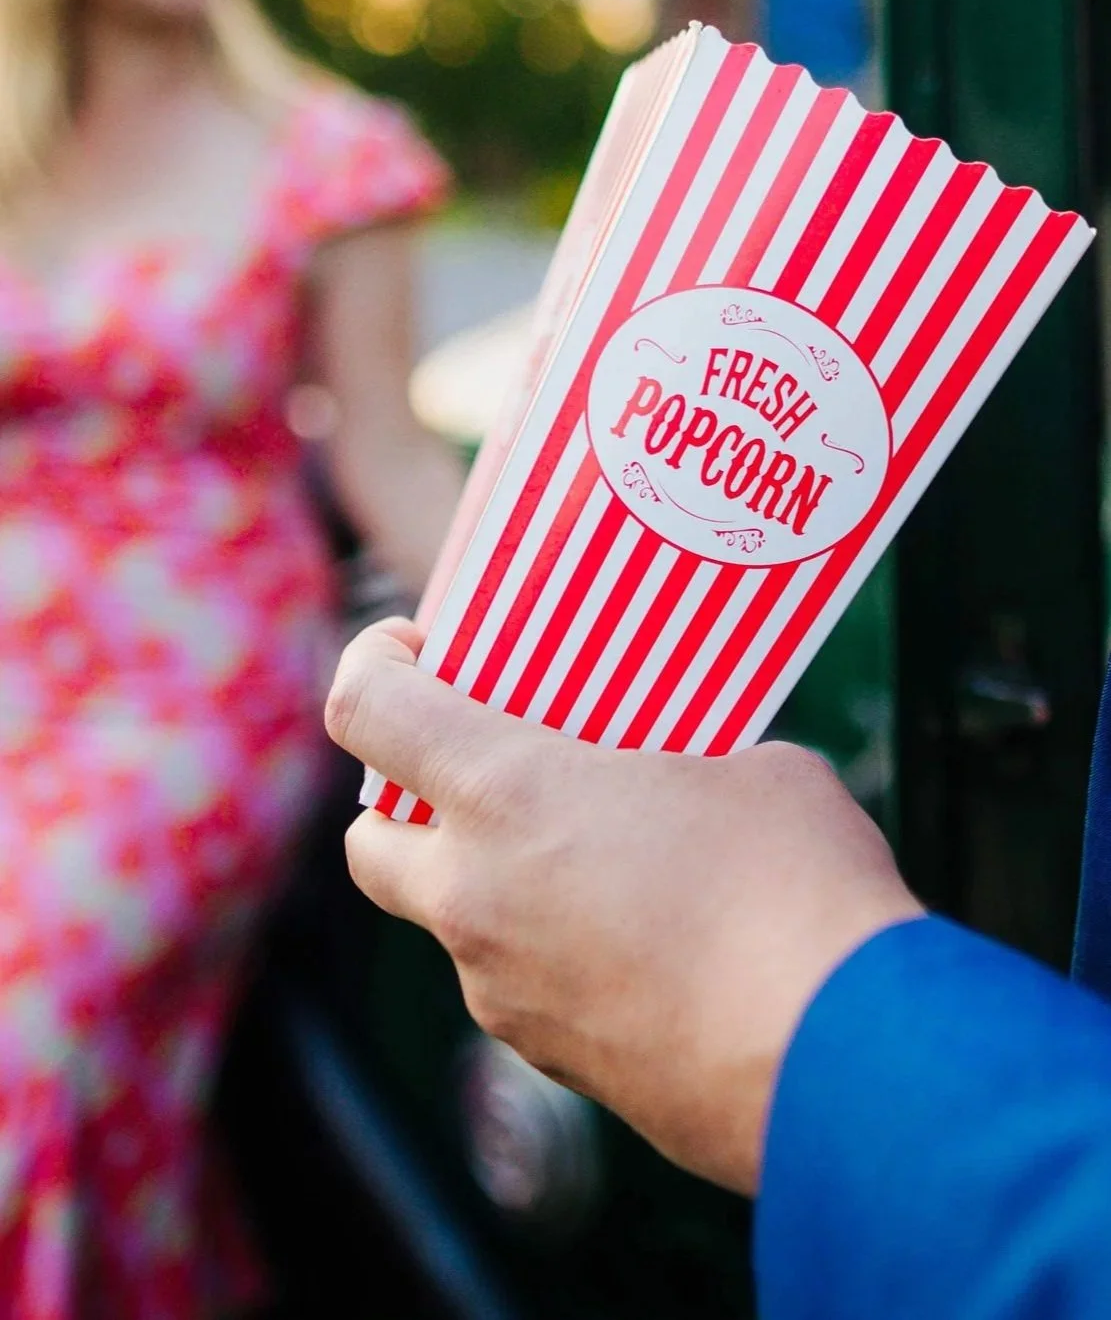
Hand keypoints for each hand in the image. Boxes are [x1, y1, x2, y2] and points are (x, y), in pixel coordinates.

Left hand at [329, 622, 921, 1194]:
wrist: (842, 1061)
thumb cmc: (796, 887)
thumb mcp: (747, 767)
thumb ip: (676, 763)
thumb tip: (689, 782)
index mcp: (507, 795)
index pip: (366, 710)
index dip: (372, 663)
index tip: (414, 650)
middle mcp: (475, 898)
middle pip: (369, 844)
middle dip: (400, 803)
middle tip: (476, 774)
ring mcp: (504, 994)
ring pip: (451, 924)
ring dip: (490, 882)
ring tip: (597, 859)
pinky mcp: (553, 1062)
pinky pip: (520, 986)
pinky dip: (550, 951)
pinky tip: (643, 941)